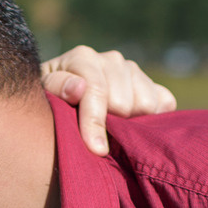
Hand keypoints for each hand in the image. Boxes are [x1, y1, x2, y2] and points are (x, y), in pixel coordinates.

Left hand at [42, 45, 177, 156]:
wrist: (63, 105)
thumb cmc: (49, 103)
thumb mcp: (43, 95)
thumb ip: (56, 87)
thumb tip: (79, 88)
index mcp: (83, 58)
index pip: (97, 90)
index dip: (95, 123)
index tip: (96, 150)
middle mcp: (111, 60)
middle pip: (124, 101)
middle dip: (111, 123)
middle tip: (97, 135)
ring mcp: (133, 71)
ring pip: (146, 103)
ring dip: (131, 122)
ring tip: (112, 129)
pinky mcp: (151, 84)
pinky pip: (165, 102)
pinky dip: (153, 118)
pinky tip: (134, 124)